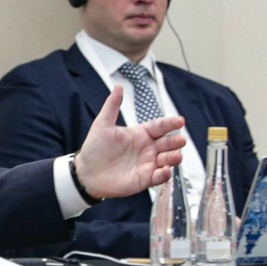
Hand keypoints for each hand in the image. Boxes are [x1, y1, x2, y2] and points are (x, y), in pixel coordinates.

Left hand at [76, 85, 185, 199]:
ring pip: (168, 159)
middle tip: (180, 140)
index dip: (171, 123)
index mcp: (141, 134)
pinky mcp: (145, 179)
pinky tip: (165, 171)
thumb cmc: (94, 149)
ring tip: (176, 156)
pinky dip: (164, 175)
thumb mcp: (102, 125)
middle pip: (168, 143)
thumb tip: (118, 86)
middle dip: (176, 141)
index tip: (180, 121)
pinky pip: (159, 177)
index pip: (160, 126)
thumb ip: (112, 106)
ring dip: (174, 158)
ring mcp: (148, 163)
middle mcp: (148, 148)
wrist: (86, 173)